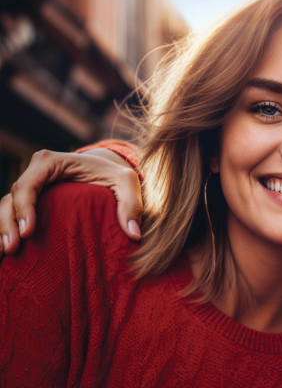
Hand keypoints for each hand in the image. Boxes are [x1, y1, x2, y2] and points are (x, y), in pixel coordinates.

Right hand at [0, 149, 142, 254]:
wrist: (106, 174)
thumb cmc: (115, 176)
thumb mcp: (127, 183)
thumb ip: (132, 205)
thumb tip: (133, 234)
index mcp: (51, 162)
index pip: (28, 184)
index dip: (24, 207)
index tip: (28, 232)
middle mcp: (34, 173)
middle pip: (11, 198)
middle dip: (7, 223)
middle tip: (12, 248)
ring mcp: (29, 187)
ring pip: (5, 208)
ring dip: (1, 230)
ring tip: (5, 253)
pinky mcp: (29, 202)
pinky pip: (10, 216)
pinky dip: (5, 231)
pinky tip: (5, 252)